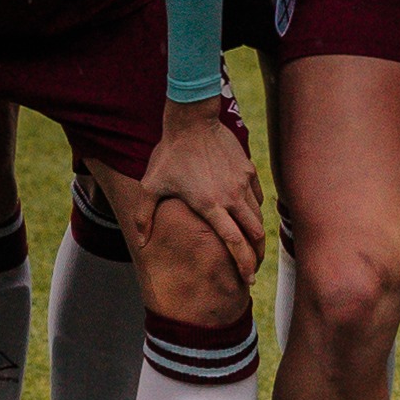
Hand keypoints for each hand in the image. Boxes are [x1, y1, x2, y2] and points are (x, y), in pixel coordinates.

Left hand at [140, 98, 264, 280]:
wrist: (192, 120)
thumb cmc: (170, 154)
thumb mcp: (151, 185)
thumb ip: (145, 216)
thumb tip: (141, 243)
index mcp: (209, 205)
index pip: (234, 242)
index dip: (244, 263)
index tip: (248, 278)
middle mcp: (231, 196)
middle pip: (254, 233)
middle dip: (257, 254)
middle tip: (253, 268)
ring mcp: (242, 182)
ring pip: (258, 216)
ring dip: (257, 234)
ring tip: (253, 245)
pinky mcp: (248, 170)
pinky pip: (258, 197)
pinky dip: (255, 210)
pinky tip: (248, 215)